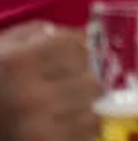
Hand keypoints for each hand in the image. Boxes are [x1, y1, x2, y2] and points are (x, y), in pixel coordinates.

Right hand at [0, 22, 97, 140]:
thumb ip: (36, 37)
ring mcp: (37, 131)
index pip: (78, 48)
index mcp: (17, 64)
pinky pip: (83, 139)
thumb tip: (83, 35)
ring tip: (64, 110)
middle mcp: (30, 98)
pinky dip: (78, 133)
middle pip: (91, 83)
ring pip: (92, 115)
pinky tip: (60, 127)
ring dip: (82, 111)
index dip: (78, 51)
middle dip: (82, 83)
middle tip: (70, 87)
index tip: (73, 58)